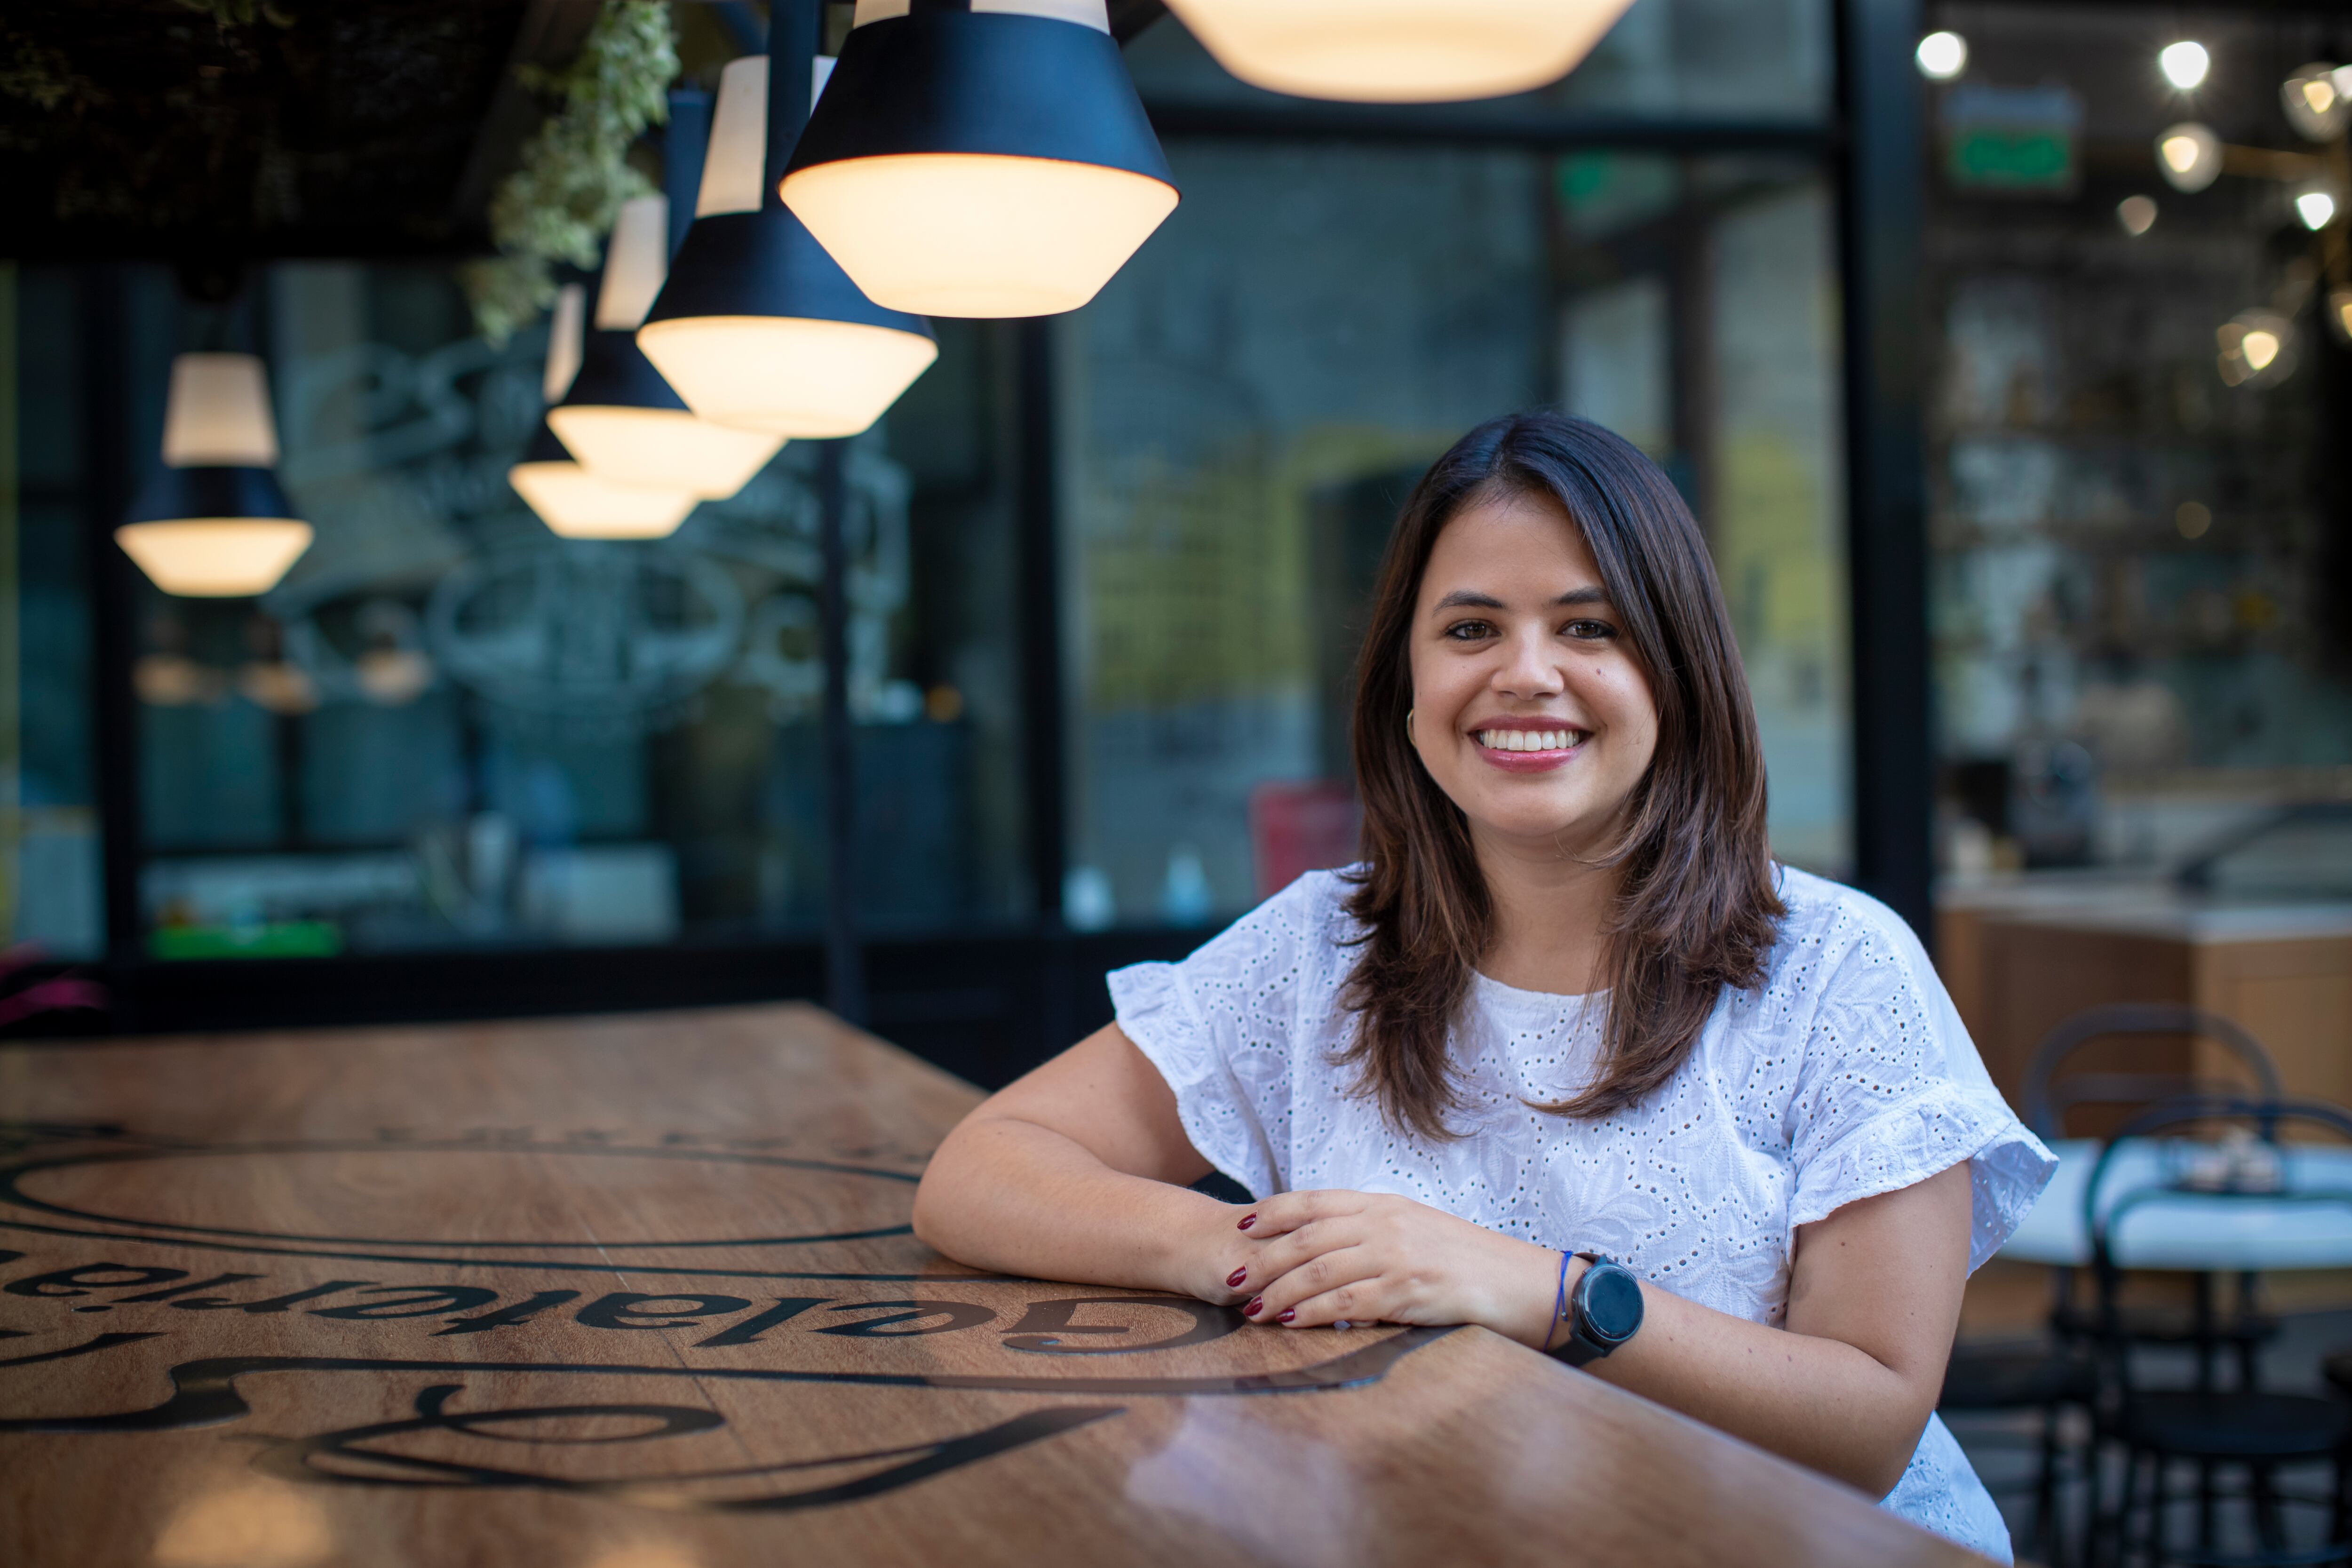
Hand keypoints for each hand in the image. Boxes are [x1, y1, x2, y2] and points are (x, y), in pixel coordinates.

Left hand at [1230, 1189, 1573, 1347]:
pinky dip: (1310, 1313)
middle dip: (1263, 1258)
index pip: (1315, 1202)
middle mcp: (1384, 1224)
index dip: (1273, 1212)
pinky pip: (1344, 1303)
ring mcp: (1394, 1256)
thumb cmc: (1466, 1260)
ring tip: (1251, 1308)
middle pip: (1306, 1238)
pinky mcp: (1405, 1292)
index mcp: (1383, 1205)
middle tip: (1232, 1277)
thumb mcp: (1416, 1230)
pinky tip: (1289, 1323)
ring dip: (1278, 1291)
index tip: (1242, 1224)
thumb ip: (1372, 1233)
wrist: (1520, 1282)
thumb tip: (1328, 1250)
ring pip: (1317, 1271)